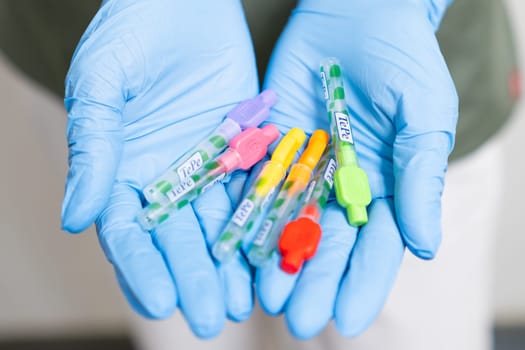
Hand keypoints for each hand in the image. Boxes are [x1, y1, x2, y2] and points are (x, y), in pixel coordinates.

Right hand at [61, 0, 256, 337]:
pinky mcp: (243, 151)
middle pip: (177, 239)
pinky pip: (253, 192)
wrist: (184, 1)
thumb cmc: (131, 32)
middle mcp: (164, 178)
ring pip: (218, 225)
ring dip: (230, 265)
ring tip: (242, 303)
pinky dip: (261, 224)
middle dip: (193, 277)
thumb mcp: (104, 85)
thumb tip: (75, 219)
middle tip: (210, 317)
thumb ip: (95, 150)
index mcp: (122, 171)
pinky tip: (271, 255)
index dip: (142, 268)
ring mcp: (206, 167)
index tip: (162, 302)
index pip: (127, 232)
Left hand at [255, 0, 457, 337]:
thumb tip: (428, 246)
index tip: (346, 318)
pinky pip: (257, 184)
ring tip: (265, 296)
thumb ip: (421, 178)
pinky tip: (238, 247)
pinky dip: (248, 216)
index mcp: (384, 186)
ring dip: (276, 260)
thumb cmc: (402, 60)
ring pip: (288, 223)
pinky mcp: (271, 145)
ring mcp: (303, 168)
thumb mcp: (423, 117)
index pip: (377, 246)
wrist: (358, 12)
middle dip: (313, 282)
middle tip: (297, 319)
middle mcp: (341, 185)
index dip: (362, 284)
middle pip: (327, 243)